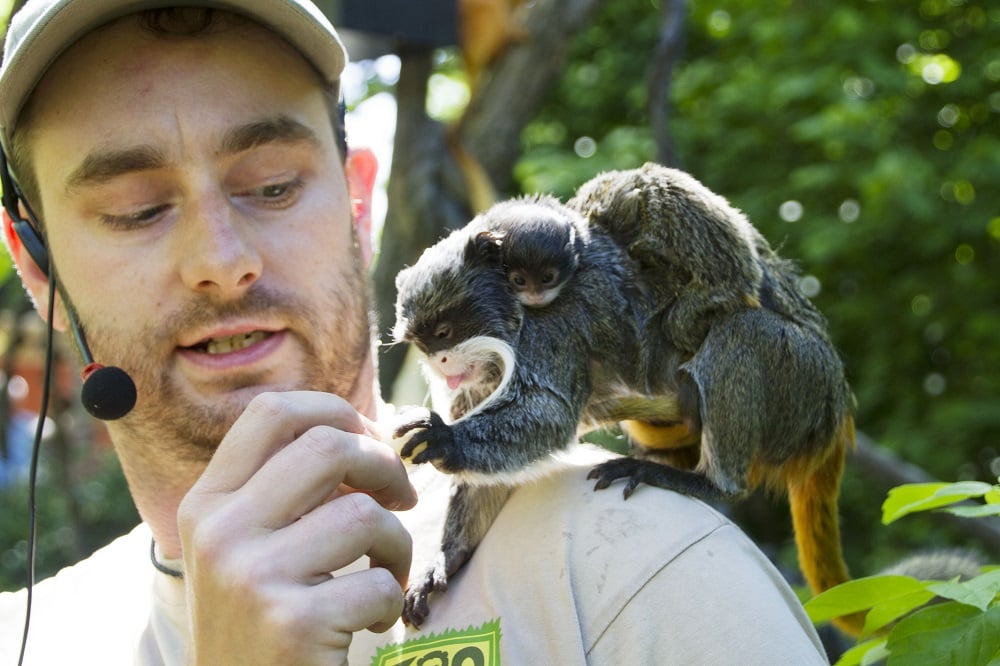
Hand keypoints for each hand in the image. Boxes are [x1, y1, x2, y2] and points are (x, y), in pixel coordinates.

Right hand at [177, 391, 417, 665]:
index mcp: (207, 503)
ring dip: (396, 544)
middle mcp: (219, 531)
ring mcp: (251, 576)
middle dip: (385, 465)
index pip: (271, 412)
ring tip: (385, 573)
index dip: (337, 411)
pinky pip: (378, 583)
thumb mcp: (246, 547)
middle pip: (328, 445)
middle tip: (402, 500)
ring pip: (363, 514)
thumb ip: (286, 489)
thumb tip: (369, 434)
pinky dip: (392, 602)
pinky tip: (371, 623)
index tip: (370, 443)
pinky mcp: (292, 623)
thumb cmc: (260, 621)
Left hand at [392, 407, 454, 468]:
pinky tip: (413, 462)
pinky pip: (431, 453)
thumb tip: (381, 430)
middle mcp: (436, 423)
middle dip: (404, 425)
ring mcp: (442, 436)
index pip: (413, 411)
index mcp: (429, 416)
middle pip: (419, 419)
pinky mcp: (446, 451)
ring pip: (422, 436)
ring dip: (409, 445)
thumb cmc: (433, 442)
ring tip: (402, 455)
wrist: (460, 453)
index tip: (390, 426)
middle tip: (393, 436)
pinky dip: (420, 457)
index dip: (401, 415)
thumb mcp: (423, 431)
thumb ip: (407, 427)